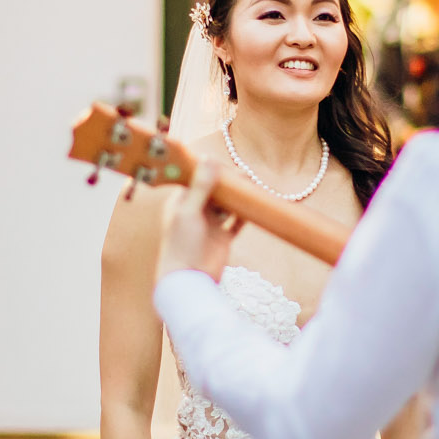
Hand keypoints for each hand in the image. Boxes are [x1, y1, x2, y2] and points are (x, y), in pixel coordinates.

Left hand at [157, 160, 242, 281]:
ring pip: (227, 204)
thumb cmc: (181, 246)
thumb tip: (209, 158)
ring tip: (253, 187)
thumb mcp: (189, 212)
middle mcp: (195, 211)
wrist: (188, 281)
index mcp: (181, 202)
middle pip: (215, 190)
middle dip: (229, 183)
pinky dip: (246, 214)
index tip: (227, 165)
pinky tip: (256, 206)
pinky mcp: (223, 238)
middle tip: (246, 176)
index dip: (212, 170)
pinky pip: (237, 222)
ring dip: (239, 197)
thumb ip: (201, 186)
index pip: (198, 178)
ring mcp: (210, 225)